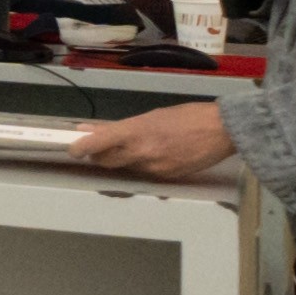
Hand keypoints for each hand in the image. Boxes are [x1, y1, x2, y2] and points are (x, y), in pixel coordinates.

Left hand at [65, 98, 242, 181]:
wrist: (222, 130)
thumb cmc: (188, 116)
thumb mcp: (151, 116)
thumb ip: (120, 127)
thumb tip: (92, 130)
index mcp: (136, 132)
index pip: (97, 144)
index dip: (80, 148)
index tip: (73, 149)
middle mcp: (141, 153)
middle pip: (106, 161)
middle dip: (100, 155)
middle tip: (99, 148)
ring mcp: (153, 169)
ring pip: (125, 168)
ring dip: (122, 160)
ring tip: (136, 147)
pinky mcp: (166, 179)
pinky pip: (144, 174)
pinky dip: (142, 166)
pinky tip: (155, 155)